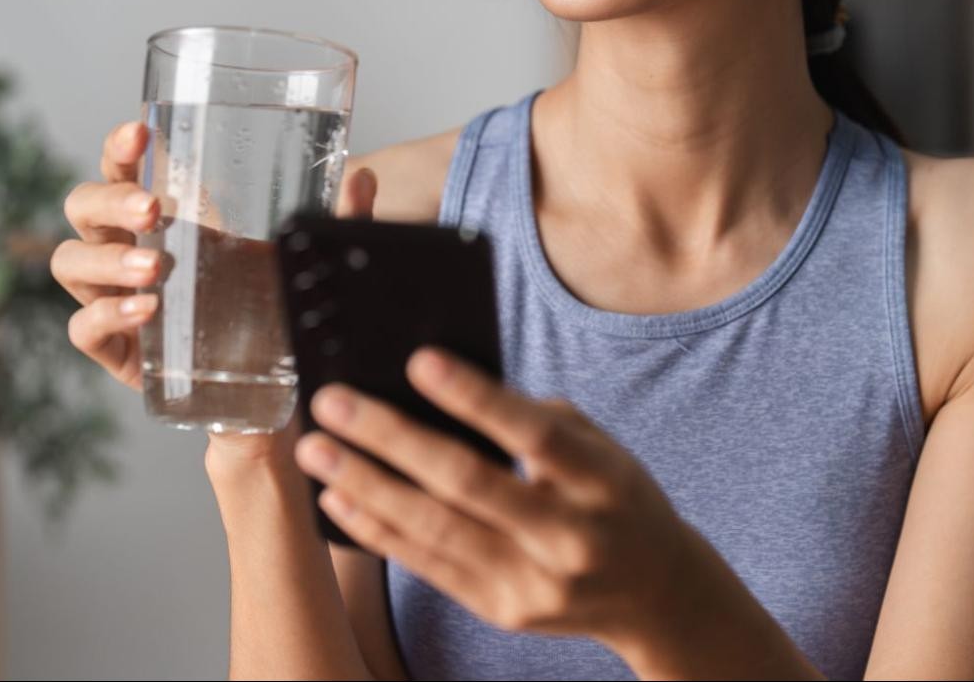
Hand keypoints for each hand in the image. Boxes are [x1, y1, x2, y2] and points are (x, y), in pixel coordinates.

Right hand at [51, 118, 377, 466]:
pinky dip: (108, 315)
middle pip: (83, 207)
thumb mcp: (304, 260)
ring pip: (70, 262)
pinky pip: (85, 328)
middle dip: (110, 200)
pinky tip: (146, 311)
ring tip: (155, 270)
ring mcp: (113, 299)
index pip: (123, 167)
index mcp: (163, 215)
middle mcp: (126, 249)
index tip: (140, 132)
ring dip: (106, 260)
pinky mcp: (117, 352)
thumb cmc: (271, 309)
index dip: (120, 147)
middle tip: (153, 210)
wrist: (272, 397)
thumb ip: (335, 220)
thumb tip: (361, 176)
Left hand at [291, 346, 705, 647]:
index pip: (532, 433)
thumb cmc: (616, 499)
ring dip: (366, 484)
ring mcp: (533, 582)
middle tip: (334, 402)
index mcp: (603, 481)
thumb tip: (447, 386)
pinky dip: (377, 531)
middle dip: (390, 438)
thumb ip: (537, 419)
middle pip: (467, 483)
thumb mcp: (601, 448)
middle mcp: (569, 537)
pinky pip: (427, 567)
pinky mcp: (502, 611)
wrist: (656, 594)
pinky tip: (340, 498)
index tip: (419, 361)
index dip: (474, 397)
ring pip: (434, 529)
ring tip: (317, 448)